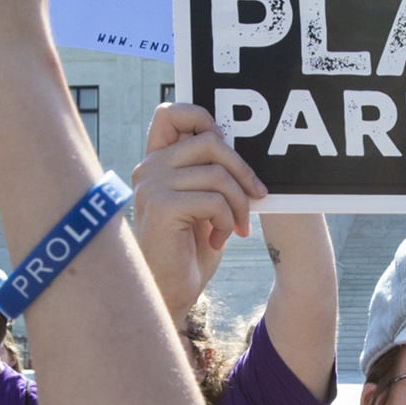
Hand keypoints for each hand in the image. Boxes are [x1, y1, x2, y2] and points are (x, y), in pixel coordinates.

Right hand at [127, 102, 264, 313]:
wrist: (171, 292)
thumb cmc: (189, 250)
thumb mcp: (202, 202)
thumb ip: (209, 172)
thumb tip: (239, 149)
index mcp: (156, 161)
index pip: (170, 112)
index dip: (202, 117)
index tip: (226, 147)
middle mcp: (148, 167)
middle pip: (210, 141)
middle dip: (243, 171)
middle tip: (257, 198)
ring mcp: (151, 185)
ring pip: (217, 173)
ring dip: (239, 204)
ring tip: (237, 228)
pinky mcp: (160, 206)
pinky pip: (213, 199)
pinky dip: (227, 221)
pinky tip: (218, 241)